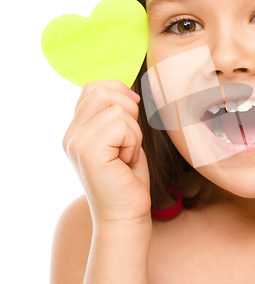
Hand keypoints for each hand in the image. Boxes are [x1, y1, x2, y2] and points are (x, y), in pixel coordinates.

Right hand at [62, 80, 150, 223]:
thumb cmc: (128, 179)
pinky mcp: (88, 151)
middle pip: (103, 91)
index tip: (133, 113)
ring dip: (134, 132)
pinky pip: (122, 126)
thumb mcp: (122, 139)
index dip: (119, 92)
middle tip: (129, 141)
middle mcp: (71, 134)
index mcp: (77, 129)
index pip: (93, 88)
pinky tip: (127, 162)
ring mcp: (77, 142)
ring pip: (117, 109)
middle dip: (129, 111)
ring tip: (127, 155)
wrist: (125, 215)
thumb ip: (116, 115)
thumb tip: (128, 92)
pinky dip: (134, 143)